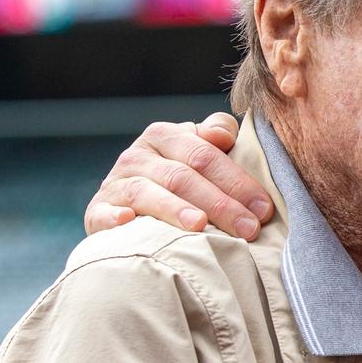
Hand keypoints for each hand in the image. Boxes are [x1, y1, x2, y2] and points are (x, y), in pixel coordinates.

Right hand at [84, 112, 273, 240]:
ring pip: (147, 193)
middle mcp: (137, 155)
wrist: (126, 203)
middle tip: (249, 228)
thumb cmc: (178, 178)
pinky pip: (103, 213)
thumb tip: (224, 134)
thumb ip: (216, 135)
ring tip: (200, 227)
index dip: (237, 181)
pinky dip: (114, 218)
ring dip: (174, 209)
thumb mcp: (196, 151)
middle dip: (220, 204)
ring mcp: (115, 183)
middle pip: (183, 177)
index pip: (205, 156)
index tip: (264, 208)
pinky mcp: (96, 211)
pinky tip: (129, 222)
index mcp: (164, 136)